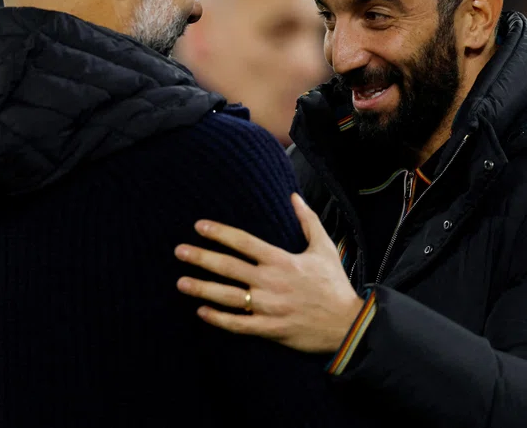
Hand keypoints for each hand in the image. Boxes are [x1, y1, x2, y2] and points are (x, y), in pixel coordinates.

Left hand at [175, 193, 364, 353]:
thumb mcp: (324, 248)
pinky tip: (201, 311)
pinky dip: (218, 318)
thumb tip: (294, 196)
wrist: (347, 324)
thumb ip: (307, 220)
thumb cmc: (334, 284)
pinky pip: (238, 324)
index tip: (199, 226)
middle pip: (228, 267)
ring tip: (180, 282)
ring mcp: (268, 307)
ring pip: (227, 296)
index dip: (219, 233)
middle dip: (201, 258)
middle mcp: (271, 282)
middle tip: (179, 251)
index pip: (243, 242)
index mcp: (282, 260)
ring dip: (202, 288)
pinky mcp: (269, 329)